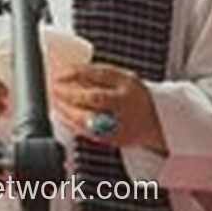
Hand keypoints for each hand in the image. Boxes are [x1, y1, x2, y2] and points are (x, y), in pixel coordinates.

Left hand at [51, 63, 165, 151]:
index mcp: (127, 84)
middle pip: (94, 98)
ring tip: (55, 101)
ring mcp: (120, 123)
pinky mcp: (113, 139)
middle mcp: (125, 103)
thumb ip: (99, 75)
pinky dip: (71, 124)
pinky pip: (88, 132)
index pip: (99, 74)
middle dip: (69, 93)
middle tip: (54, 88)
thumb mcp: (123, 78)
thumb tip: (70, 71)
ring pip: (88, 118)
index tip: (60, 73)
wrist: (157, 121)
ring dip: (66, 110)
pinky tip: (62, 116)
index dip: (77, 72)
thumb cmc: (134, 95)